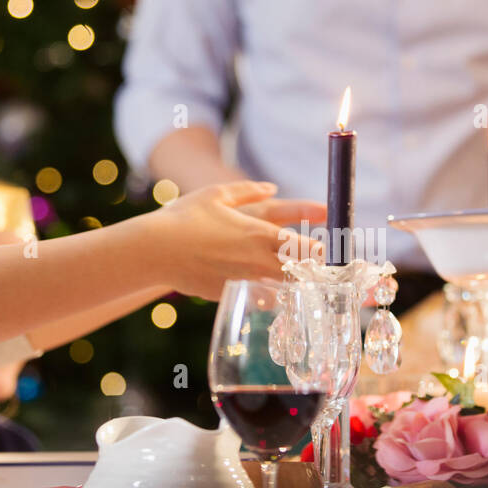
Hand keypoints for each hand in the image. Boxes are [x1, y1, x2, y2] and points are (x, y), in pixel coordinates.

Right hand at [145, 181, 324, 299]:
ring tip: (315, 289)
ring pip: (283, 288)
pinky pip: (259, 299)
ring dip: (299, 287)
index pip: (303, 245)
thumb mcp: (216, 194)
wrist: (154, 250)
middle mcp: (257, 259)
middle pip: (300, 271)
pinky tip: (280, 300)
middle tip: (333, 276)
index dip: (320, 250)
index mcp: (259, 233)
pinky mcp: (230, 293)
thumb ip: (247, 190)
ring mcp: (244, 279)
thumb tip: (271, 187)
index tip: (329, 249)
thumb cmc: (183, 218)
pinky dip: (273, 298)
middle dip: (317, 273)